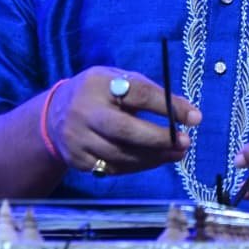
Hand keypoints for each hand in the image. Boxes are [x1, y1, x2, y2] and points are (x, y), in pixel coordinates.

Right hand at [46, 66, 201, 175]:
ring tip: (177, 153)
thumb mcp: (117, 80)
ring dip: (154, 157)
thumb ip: (149, 92)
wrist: (53, 115)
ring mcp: (78, 138)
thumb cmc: (99, 94)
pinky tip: (155, 160)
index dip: (168, 106)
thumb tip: (188, 113)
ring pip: (121, 154)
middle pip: (124, 129)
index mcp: (98, 83)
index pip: (138, 93)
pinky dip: (138, 166)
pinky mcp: (77, 160)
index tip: (195, 117)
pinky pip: (113, 168)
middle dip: (159, 138)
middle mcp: (84, 110)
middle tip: (186, 142)